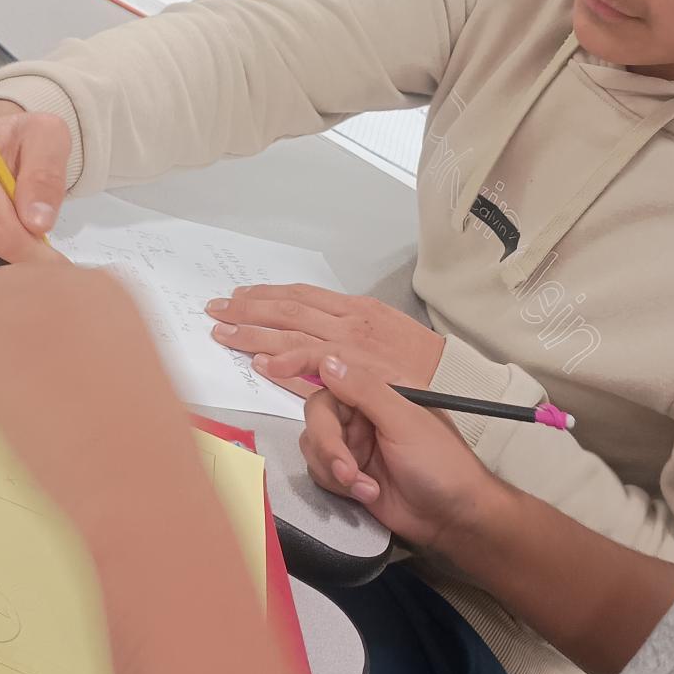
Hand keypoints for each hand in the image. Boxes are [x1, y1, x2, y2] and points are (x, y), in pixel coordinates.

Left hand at [0, 263, 199, 536]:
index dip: (34, 308)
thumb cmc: (146, 422)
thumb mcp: (131, 347)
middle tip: (20, 366)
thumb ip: (89, 322)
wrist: (135, 469)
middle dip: (1, 319)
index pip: (40, 273)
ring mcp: (14, 319)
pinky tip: (14, 410)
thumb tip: (50, 327)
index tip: (42, 337)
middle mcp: (55, 286)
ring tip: (17, 389)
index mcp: (102, 281)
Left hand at [206, 284, 444, 390]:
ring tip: (224, 333)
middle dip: (248, 307)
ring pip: (291, 330)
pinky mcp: (355, 367)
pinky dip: (284, 360)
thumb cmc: (425, 365)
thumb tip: (317, 345)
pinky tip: (261, 363)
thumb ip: (350, 336)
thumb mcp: (387, 337)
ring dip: (253, 331)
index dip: (268, 295)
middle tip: (217, 309)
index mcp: (356, 309)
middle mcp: (349, 320)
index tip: (242, 296)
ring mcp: (350, 342)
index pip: (301, 295)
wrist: (456, 379)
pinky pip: (312, 361)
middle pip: (288, 307)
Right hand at [299, 353, 503, 552]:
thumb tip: (328, 361)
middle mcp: (365, 408)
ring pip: (314, 441)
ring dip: (335, 467)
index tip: (274, 364)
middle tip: (346, 469)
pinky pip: (319, 467)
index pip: (338, 364)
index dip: (304, 360)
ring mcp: (355, 439)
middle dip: (328, 443)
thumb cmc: (441, 464)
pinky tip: (368, 494)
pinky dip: (338, 483)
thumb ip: (365, 389)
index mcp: (383, 386)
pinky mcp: (348, 469)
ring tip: (365, 487)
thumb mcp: (405, 422)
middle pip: (319, 410)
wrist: (452, 519)